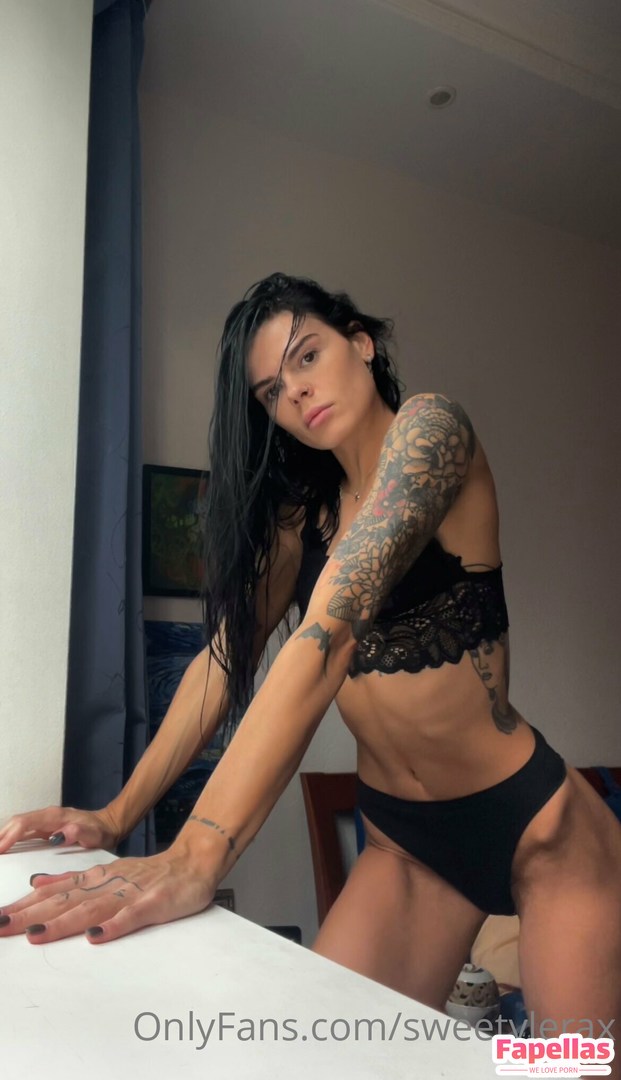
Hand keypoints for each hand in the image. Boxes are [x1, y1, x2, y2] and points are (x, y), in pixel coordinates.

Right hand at [0, 806, 120, 854]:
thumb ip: (79, 832)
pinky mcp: (45, 828)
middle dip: (2, 836)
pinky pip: (24, 832)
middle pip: (17, 822)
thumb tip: (62, 833)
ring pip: (18, 826)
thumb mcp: (94, 834)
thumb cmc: (101, 832)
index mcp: (54, 816)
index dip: (10, 835)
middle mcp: (47, 816)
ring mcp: (45, 822)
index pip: (25, 822)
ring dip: (4, 837)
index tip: (0, 849)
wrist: (109, 825)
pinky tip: (5, 849)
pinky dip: (12, 839)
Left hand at [0, 846, 216, 943]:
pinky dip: (114, 925)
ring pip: (92, 908)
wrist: (194, 861)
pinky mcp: (154, 903)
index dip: (25, 905)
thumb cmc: (150, 874)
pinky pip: (133, 915)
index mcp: (96, 878)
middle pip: (65, 901)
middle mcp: (108, 883)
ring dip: (62, 922)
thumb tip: (36, 883)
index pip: (54, 892)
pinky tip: (96, 936)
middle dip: (30, 915)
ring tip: (34, 935)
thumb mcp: (107, 872)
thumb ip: (73, 879)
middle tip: (1, 926)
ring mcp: (131, 893)